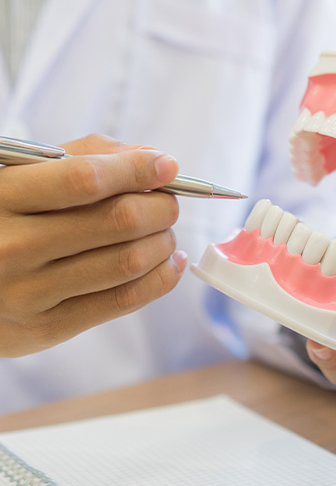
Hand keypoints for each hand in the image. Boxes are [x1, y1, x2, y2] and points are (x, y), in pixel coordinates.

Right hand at [0, 134, 186, 356]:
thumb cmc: (4, 219)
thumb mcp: (23, 176)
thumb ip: (84, 157)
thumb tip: (150, 159)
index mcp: (4, 197)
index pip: (86, 179)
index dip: (137, 170)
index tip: (167, 166)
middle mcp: (13, 246)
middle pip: (119, 220)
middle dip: (161, 207)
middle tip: (168, 203)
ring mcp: (29, 292)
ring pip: (128, 261)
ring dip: (163, 242)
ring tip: (164, 232)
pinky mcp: (47, 327)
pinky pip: (123, 301)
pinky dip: (161, 278)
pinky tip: (169, 262)